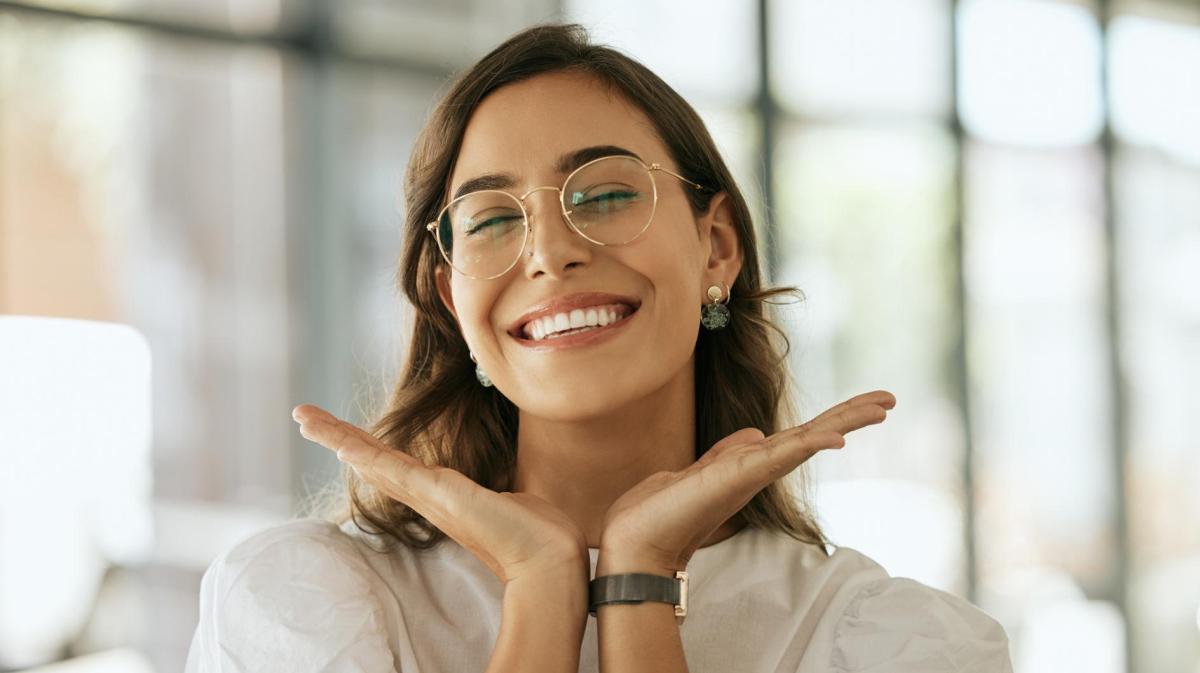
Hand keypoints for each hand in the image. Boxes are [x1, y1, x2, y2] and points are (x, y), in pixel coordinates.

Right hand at [291, 404, 588, 584]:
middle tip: (302, 417)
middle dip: (336, 436)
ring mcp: (431, 497)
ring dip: (338, 437)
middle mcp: (429, 496)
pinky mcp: (440, 496)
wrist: (550, 559)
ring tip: (304, 418)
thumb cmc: (538, 533)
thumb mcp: (513, 498)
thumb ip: (501, 490)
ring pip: (374, 461)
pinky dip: (367, 455)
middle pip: (371, 460)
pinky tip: (342, 444)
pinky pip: (395, 470)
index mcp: (443, 495)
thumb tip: (511, 490)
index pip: (393, 464)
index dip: (365, 447)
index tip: (340, 435)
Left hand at [598, 390, 896, 573]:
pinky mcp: (738, 477)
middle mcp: (758, 470)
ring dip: (845, 422)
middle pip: (814, 436)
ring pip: (807, 441)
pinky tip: (837, 438)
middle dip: (851, 416)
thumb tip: (754, 434)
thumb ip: (727, 453)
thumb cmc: (659, 512)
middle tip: (891, 398)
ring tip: (882, 406)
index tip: (866, 403)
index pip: (800, 435)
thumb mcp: (698, 471)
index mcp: (750, 465)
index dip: (832, 419)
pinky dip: (810, 445)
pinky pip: (781, 456)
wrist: (634, 541)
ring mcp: (751, 474)